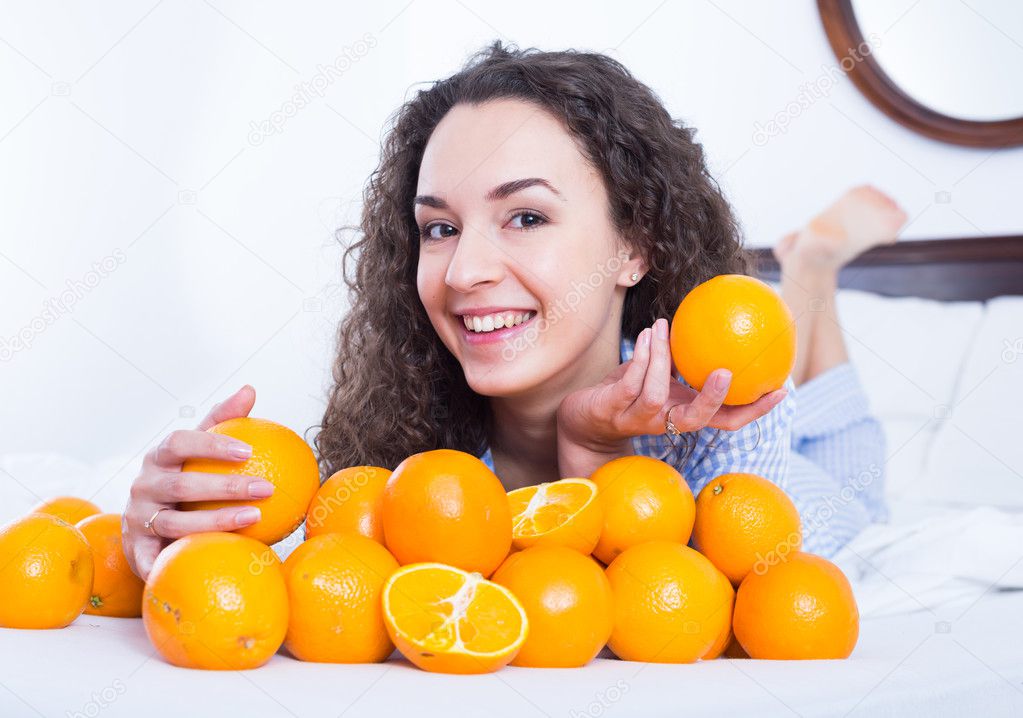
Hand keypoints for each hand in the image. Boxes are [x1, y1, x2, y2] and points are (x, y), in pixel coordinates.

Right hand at [121, 385, 273, 580]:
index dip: (212, 445)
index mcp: (159, 457)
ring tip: (256, 518)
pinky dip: (181, 561)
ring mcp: (137, 519)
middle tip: (267, 488)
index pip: (179, 442)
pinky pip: (161, 559)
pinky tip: (217, 560)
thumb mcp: (198, 450)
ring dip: (218, 521)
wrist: (144, 524)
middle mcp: (143, 485)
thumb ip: (223, 421)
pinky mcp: (137, 551)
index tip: (248, 451)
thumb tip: (249, 389)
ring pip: (177, 524)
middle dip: (226, 487)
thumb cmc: (183, 477)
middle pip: (182, 486)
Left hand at [557, 318, 786, 457]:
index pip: (725, 421)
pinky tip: (646, 336)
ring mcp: (636, 419)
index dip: (754, 411)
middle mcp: (664, 422)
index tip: (780, 391)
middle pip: (696, 420)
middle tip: (727, 372)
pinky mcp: (610, 409)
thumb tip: (712, 324)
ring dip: (662, 360)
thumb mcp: (659, 377)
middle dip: (713, 398)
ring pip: (657, 395)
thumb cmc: (625, 392)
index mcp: (682, 414)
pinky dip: (640, 359)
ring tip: (663, 328)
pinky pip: (630, 384)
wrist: (581, 419)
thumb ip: (682, 359)